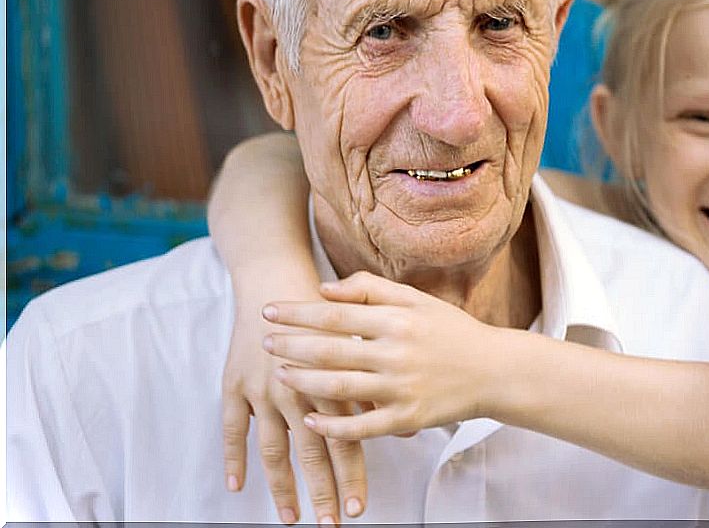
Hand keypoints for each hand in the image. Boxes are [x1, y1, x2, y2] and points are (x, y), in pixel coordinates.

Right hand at [222, 289, 367, 524]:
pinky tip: (237, 486)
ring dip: (282, 486)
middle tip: (331, 524)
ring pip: (273, 448)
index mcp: (334, 378)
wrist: (276, 279)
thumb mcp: (356, 346)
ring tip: (290, 518)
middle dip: (323, 490)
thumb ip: (377, 388)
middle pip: (313, 450)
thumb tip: (403, 431)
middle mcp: (299, 388)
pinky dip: (233, 457)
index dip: (353, 475)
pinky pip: (231, 428)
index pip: (348, 438)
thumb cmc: (327, 314)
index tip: (359, 509)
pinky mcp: (235, 384)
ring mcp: (264, 389)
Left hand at [262, 271, 500, 438]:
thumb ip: (371, 291)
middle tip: (263, 341)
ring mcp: (402, 389)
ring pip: (341, 388)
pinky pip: (363, 428)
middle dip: (291, 345)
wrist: (495, 371)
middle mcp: (397, 354)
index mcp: (398, 321)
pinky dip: (334, 426)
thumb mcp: (416, 300)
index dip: (298, 313)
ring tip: (279, 374)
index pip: (336, 315)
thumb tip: (325, 290)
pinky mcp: (408, 419)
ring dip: (304, 381)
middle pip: (331, 351)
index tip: (269, 310)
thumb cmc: (451, 331)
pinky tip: (310, 420)